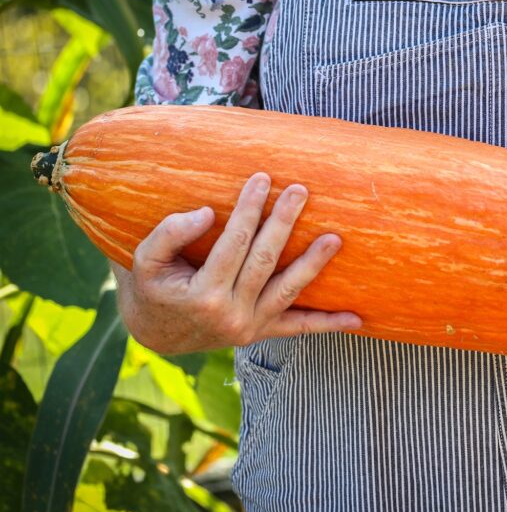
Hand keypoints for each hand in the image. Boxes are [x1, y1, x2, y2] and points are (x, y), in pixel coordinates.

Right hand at [113, 172, 361, 353]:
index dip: (249, 209)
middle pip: (264, 261)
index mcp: (202, 294)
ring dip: (313, 264)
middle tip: (300, 190)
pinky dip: (328, 324)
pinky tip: (357, 318)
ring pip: (288, 291)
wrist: (155, 333)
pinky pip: (299, 329)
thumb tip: (208, 213)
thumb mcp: (144, 260)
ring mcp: (250, 327)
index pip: (234, 244)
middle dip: (283, 223)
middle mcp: (230, 314)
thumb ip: (170, 233)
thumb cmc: (151, 287)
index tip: (262, 178)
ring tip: (335, 239)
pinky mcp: (262, 334)